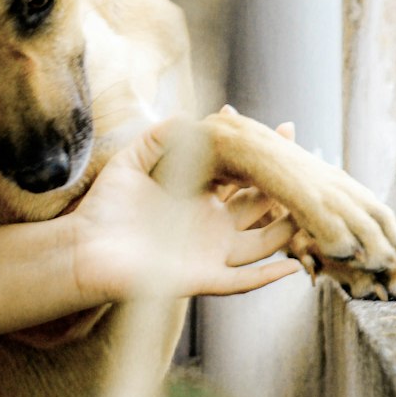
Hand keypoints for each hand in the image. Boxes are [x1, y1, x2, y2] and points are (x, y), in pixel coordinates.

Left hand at [72, 117, 302, 304]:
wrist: (82, 250)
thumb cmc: (103, 210)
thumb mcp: (132, 163)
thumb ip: (158, 137)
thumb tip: (188, 116)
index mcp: (200, 199)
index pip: (244, 177)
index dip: (265, 158)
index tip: (287, 129)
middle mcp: (212, 227)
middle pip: (262, 207)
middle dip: (286, 187)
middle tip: (310, 163)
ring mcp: (210, 253)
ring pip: (262, 243)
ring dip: (288, 229)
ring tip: (314, 212)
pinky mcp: (201, 278)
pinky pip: (242, 280)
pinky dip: (267, 276)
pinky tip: (291, 266)